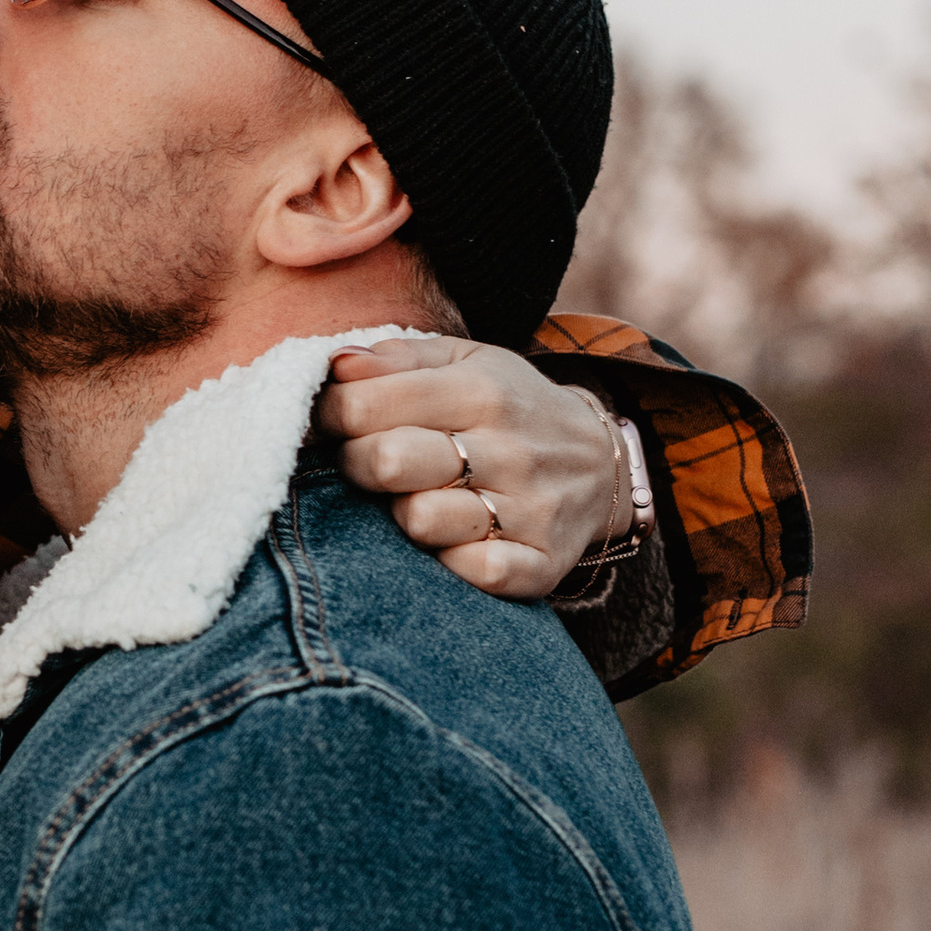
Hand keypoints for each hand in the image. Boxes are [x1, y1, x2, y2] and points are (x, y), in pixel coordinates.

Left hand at [317, 340, 622, 598]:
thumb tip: (335, 365)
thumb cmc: (511, 409)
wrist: (603, 464)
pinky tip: (454, 542)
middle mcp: (508, 448)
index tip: (329, 425)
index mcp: (482, 390)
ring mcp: (528, 509)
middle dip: (357, 464)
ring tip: (418, 499)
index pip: (363, 405)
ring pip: (419, 520)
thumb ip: (397, 359)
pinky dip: (452, 563)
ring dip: (404, 515)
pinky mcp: (540, 562)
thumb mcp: (466, 363)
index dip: (327, 418)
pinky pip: (474, 572)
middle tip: (371, 464)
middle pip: (386, 461)